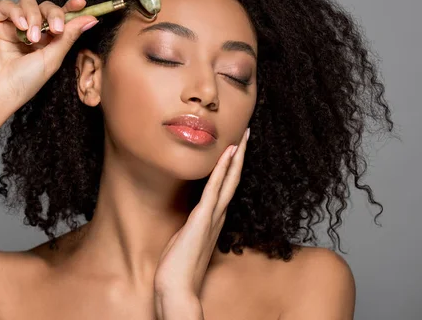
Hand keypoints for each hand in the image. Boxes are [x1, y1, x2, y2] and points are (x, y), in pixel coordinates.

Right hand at [0, 0, 97, 117]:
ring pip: (27, 3)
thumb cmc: (24, 82)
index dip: (70, 7)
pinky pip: (6, 5)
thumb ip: (69, 36)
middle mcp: (28, 29)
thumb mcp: (53, 58)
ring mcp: (10, 25)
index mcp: (45, 39)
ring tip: (32, 38)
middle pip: (45, 7)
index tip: (81, 3)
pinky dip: (16, 12)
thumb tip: (91, 19)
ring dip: (34, 16)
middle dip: (54, 14)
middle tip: (56, 29)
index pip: (59, 17)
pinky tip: (21, 27)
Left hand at [153, 127, 249, 316]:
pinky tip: (227, 154)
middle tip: (246, 134)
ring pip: (228, 181)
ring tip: (241, 137)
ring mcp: (211, 217)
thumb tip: (191, 219)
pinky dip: (222, 171)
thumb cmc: (178, 266)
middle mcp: (216, 216)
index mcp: (212, 220)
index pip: (226, 188)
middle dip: (239, 156)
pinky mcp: (202, 218)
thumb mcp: (186, 239)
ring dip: (235, 158)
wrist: (175, 287)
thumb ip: (192, 226)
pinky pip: (214, 189)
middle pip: (233, 180)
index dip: (232, 167)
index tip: (235, 149)